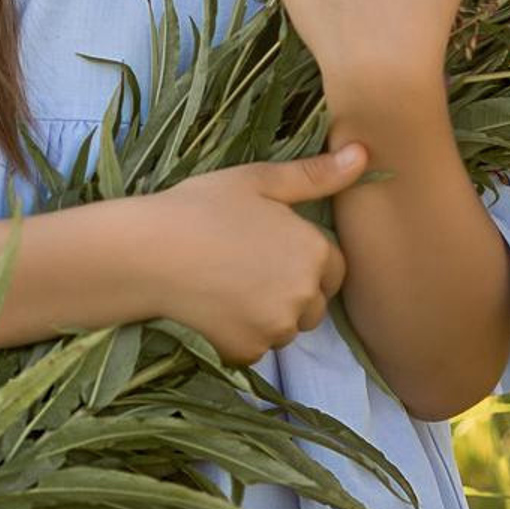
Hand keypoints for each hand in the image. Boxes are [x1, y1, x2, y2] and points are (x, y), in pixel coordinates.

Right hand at [142, 143, 371, 368]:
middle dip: (290, 289)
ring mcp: (277, 328)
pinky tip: (214, 307)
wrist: (144, 252)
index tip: (268, 247)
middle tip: (243, 264)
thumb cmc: (199, 207)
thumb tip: (365, 157)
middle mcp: (304, 295)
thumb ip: (315, 175)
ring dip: (268, 313)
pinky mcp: (248, 352)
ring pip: (285, 326)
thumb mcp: (256, 181)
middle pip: (313, 303)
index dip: (303, 258)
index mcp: (314, 251)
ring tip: (226, 285)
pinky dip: (241, 333)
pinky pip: (258, 346)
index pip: (334, 269)